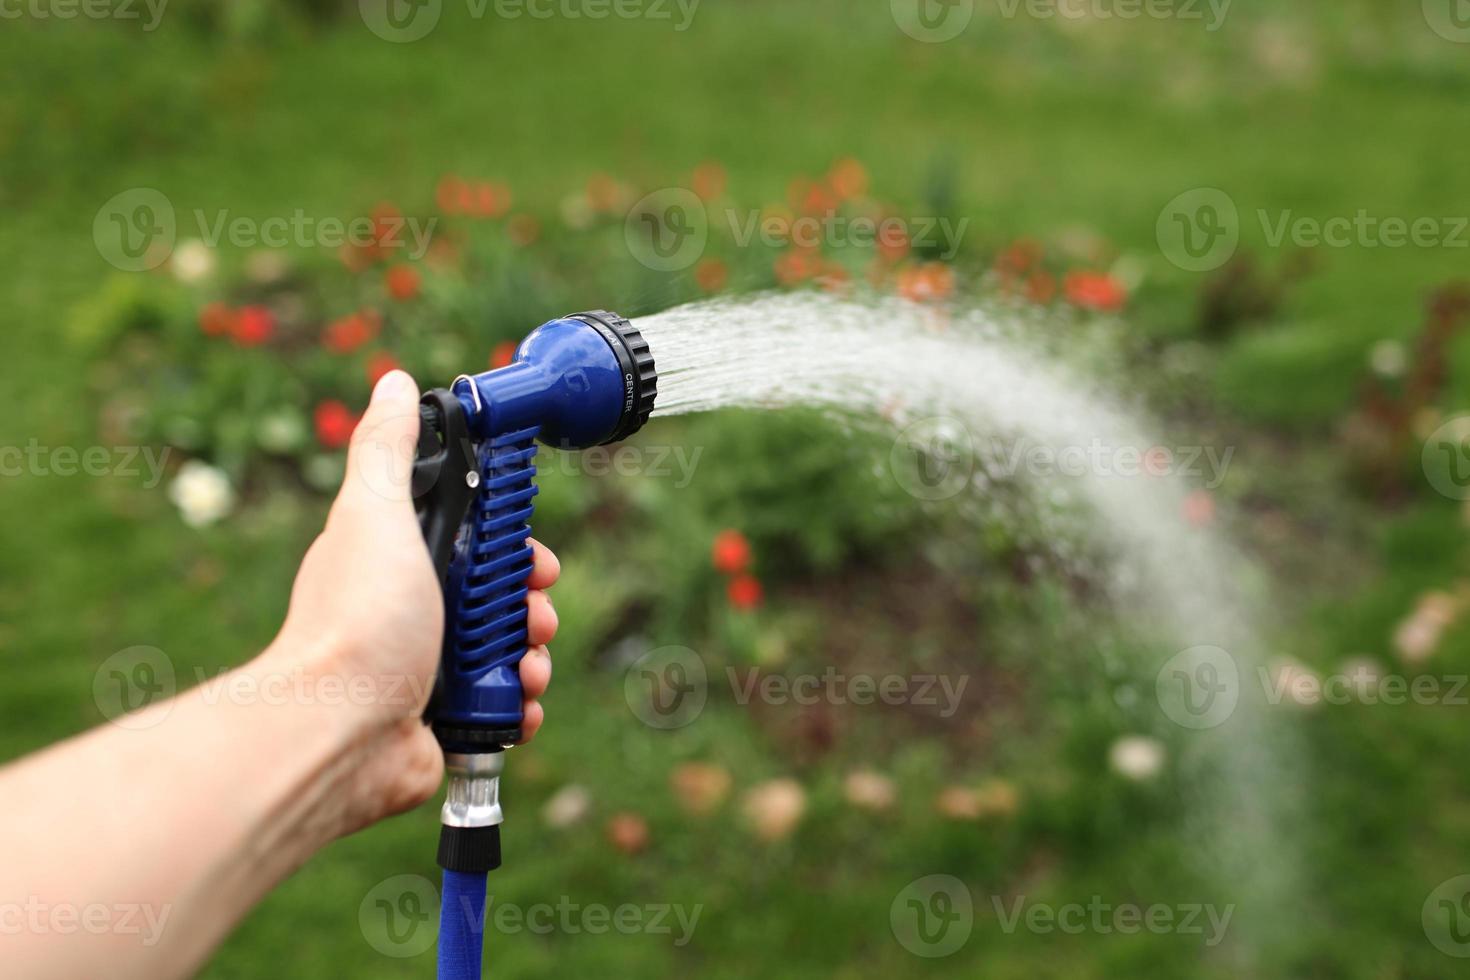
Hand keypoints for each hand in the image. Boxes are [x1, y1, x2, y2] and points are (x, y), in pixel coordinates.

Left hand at [267, 369, 558, 835]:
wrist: (341, 732)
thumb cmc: (357, 619)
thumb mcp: (374, 513)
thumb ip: (387, 449)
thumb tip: (393, 382)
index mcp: (397, 562)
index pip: (471, 542)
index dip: (510, 545)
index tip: (530, 556)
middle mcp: (409, 614)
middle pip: (497, 598)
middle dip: (530, 604)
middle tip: (537, 612)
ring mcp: (426, 670)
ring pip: (508, 652)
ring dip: (534, 655)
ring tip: (529, 663)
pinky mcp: (443, 721)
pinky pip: (503, 705)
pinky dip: (522, 703)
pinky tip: (521, 700)